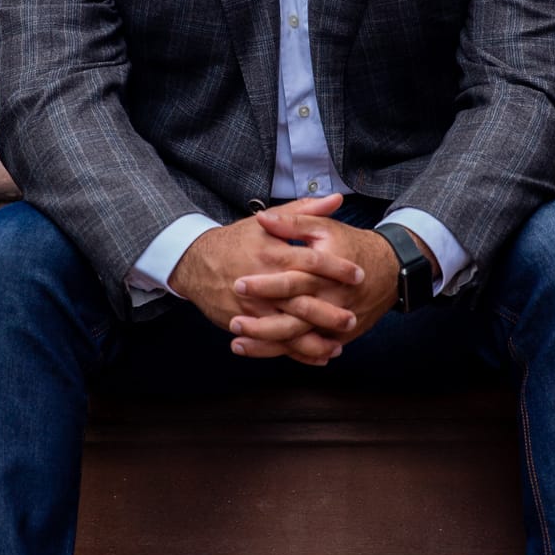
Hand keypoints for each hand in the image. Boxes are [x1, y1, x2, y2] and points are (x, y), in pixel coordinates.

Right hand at [169, 195, 365, 365]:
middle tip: (352, 318)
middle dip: (328, 312)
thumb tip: (336, 199)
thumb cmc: (237, 240)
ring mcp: (252, 307)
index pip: (310, 261)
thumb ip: (304, 212)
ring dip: (313, 340)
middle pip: (300, 301)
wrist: (196, 262)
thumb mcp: (268, 222)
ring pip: (287, 328)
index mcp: (272, 254)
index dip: (336, 268)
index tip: (359, 274)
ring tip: (338, 345)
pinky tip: (317, 356)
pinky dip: (295, 352)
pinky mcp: (244, 323)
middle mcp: (263, 282)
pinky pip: (273, 341)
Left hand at [229, 209, 432, 359]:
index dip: (265, 284)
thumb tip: (262, 219)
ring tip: (238, 344)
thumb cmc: (352, 244)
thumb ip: (293, 221)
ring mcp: (335, 322)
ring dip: (267, 344)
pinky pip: (310, 349)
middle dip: (261, 323)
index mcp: (324, 273)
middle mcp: (330, 300)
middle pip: (293, 318)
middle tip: (233, 321)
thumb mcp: (324, 227)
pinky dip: (286, 354)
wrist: (390, 269)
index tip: (238, 283)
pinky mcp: (338, 336)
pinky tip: (262, 352)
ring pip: (298, 340)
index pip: (292, 281)